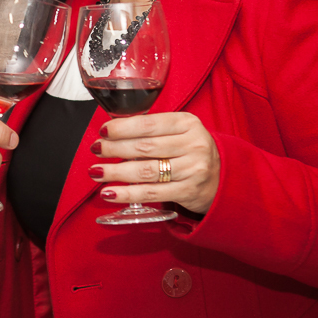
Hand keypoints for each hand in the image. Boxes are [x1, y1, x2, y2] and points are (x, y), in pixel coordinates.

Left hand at [90, 112, 219, 213]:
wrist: (221, 178)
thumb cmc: (190, 150)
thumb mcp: (179, 131)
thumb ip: (153, 128)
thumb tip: (112, 132)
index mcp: (188, 123)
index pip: (149, 123)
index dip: (123, 128)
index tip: (103, 131)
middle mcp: (193, 145)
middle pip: (145, 147)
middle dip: (115, 148)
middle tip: (96, 150)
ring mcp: (193, 169)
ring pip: (146, 171)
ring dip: (116, 172)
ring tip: (96, 172)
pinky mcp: (188, 191)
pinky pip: (151, 193)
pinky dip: (127, 194)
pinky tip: (110, 193)